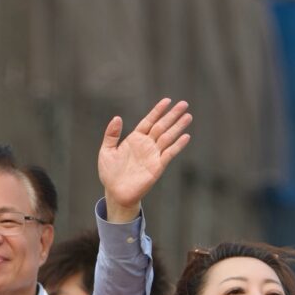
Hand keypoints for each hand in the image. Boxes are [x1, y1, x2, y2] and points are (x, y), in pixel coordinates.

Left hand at [97, 98, 191, 219]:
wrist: (115, 193)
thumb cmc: (110, 173)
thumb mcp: (106, 151)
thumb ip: (111, 134)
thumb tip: (117, 117)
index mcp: (135, 139)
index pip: (149, 121)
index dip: (158, 111)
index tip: (167, 100)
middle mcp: (146, 145)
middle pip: (162, 126)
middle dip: (172, 115)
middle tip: (184, 103)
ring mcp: (153, 155)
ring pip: (168, 137)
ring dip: (178, 127)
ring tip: (188, 116)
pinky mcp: (157, 167)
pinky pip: (169, 153)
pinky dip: (177, 145)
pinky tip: (186, 136)